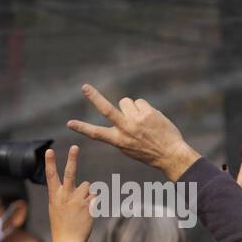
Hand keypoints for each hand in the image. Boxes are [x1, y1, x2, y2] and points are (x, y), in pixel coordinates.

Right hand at [43, 145, 95, 241]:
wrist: (67, 241)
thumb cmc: (61, 225)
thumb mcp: (56, 208)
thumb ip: (64, 195)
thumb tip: (81, 187)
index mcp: (54, 195)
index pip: (50, 175)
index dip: (50, 162)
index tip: (49, 150)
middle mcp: (65, 195)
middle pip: (70, 173)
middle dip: (72, 158)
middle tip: (74, 146)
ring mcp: (78, 200)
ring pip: (88, 186)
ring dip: (88, 193)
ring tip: (82, 207)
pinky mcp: (89, 206)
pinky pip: (96, 197)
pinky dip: (95, 202)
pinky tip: (89, 212)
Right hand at [68, 84, 198, 178]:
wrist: (171, 154)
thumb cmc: (149, 152)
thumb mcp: (129, 148)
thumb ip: (120, 133)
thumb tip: (120, 113)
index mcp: (118, 141)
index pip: (96, 134)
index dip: (82, 128)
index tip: (70, 123)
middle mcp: (126, 129)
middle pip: (106, 110)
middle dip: (94, 98)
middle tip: (85, 87)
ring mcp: (137, 120)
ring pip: (125, 102)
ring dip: (131, 108)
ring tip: (141, 121)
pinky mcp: (147, 113)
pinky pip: (139, 102)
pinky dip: (143, 108)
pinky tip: (150, 119)